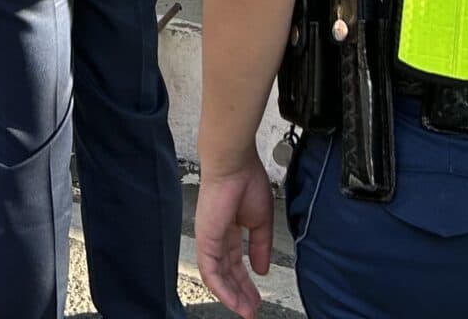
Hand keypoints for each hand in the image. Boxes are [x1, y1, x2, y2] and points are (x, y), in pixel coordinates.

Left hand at [195, 166, 275, 316]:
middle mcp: (217, 236)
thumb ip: (261, 246)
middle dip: (240, 293)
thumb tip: (262, 269)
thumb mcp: (261, 220)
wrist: (234, 163)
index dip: (247, 281)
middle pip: (228, 273)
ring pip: (218, 277)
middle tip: (251, 310)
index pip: (236, 262)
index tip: (258, 296)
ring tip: (245, 310)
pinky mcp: (205, 240)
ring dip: (232, 296)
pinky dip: (222, 289)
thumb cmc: (246, 180)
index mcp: (230, 228)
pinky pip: (211, 272)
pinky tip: (233, 301)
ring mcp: (209, 239)